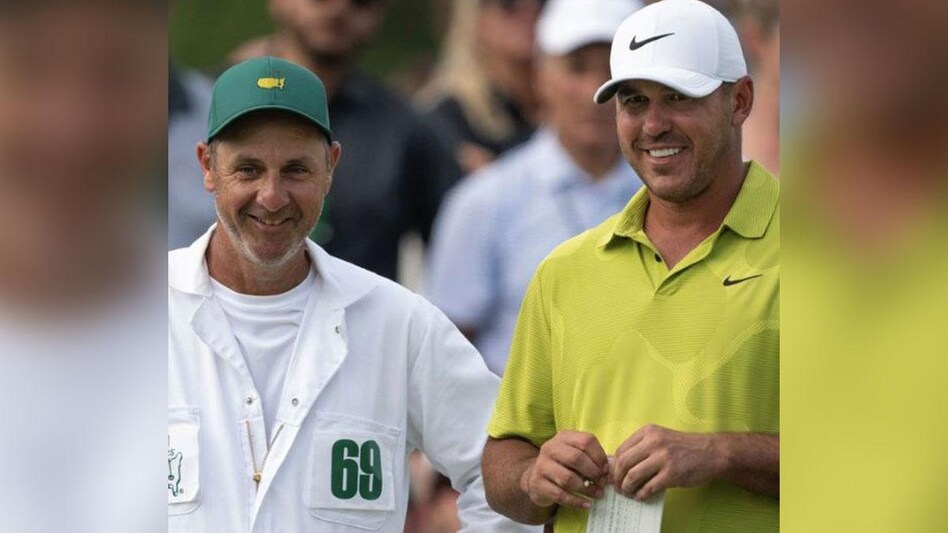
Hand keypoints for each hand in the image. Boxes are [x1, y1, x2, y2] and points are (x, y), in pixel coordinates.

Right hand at [520, 430, 609, 510]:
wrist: (535, 476)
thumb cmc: (562, 465)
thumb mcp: (575, 455)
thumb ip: (593, 459)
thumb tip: (612, 468)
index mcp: (563, 437)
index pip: (586, 441)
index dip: (600, 456)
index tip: (606, 470)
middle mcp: (550, 448)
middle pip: (576, 458)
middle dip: (593, 472)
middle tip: (602, 483)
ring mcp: (542, 466)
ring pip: (567, 478)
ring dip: (586, 489)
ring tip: (597, 494)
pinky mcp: (537, 484)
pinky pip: (560, 495)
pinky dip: (576, 501)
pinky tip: (586, 504)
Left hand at [612, 424, 726, 500]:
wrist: (711, 452)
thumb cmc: (683, 447)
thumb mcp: (660, 439)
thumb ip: (640, 448)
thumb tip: (617, 464)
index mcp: (648, 432)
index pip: (621, 450)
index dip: (614, 466)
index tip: (614, 475)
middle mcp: (653, 442)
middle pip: (623, 463)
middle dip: (617, 479)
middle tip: (619, 487)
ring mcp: (663, 458)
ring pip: (633, 476)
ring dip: (627, 488)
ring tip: (629, 492)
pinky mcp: (672, 474)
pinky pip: (649, 487)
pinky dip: (641, 494)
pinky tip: (641, 496)